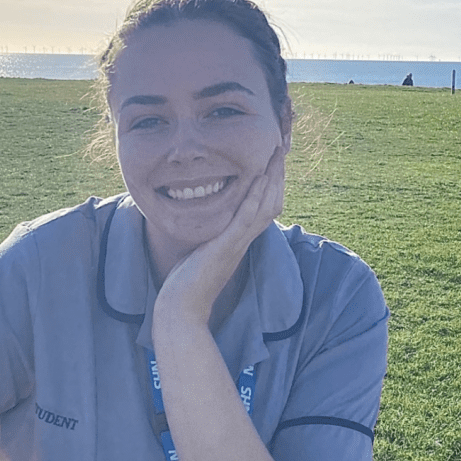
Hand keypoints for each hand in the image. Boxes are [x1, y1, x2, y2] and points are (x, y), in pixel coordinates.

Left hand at [153, 145, 285, 327]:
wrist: (181, 310)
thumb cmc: (187, 285)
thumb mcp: (202, 253)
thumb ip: (210, 239)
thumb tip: (208, 229)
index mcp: (239, 241)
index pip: (263, 208)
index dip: (270, 185)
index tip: (271, 162)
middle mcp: (243, 241)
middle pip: (271, 203)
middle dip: (276, 176)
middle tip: (279, 150)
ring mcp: (236, 244)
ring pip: (264, 207)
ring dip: (271, 180)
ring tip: (275, 156)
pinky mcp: (225, 247)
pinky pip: (245, 219)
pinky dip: (254, 197)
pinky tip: (259, 179)